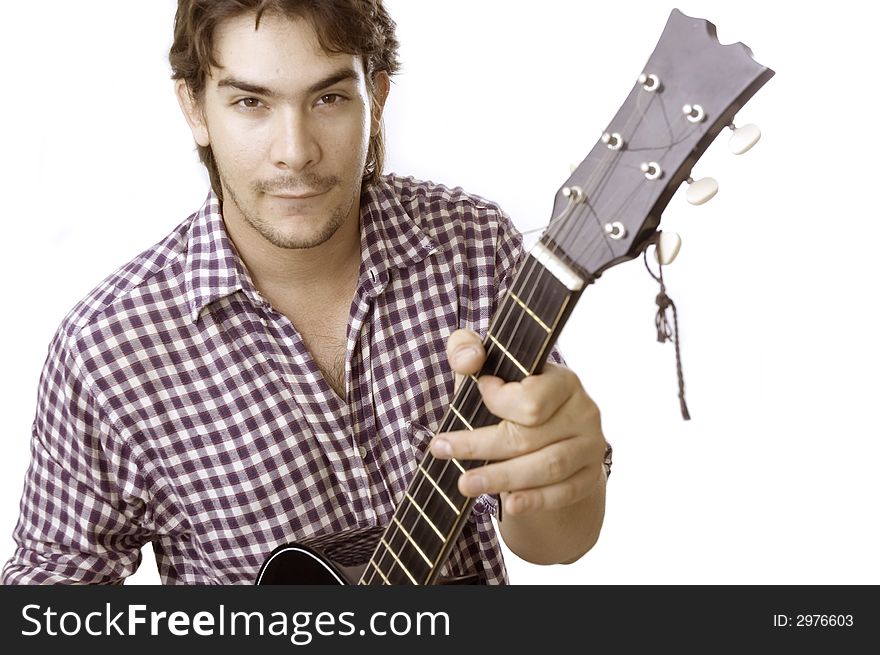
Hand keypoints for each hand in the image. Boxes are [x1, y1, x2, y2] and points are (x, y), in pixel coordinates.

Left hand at [431, 328, 606, 516]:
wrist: (551, 435)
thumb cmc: (512, 399)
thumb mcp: (490, 369)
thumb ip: (467, 349)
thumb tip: (467, 360)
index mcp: (563, 381)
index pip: (532, 399)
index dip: (498, 400)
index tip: (477, 393)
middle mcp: (584, 412)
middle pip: (530, 437)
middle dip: (480, 446)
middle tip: (441, 451)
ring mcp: (590, 447)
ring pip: (546, 468)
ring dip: (502, 478)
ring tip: (465, 484)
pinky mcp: (589, 477)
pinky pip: (563, 493)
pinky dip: (535, 500)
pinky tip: (509, 504)